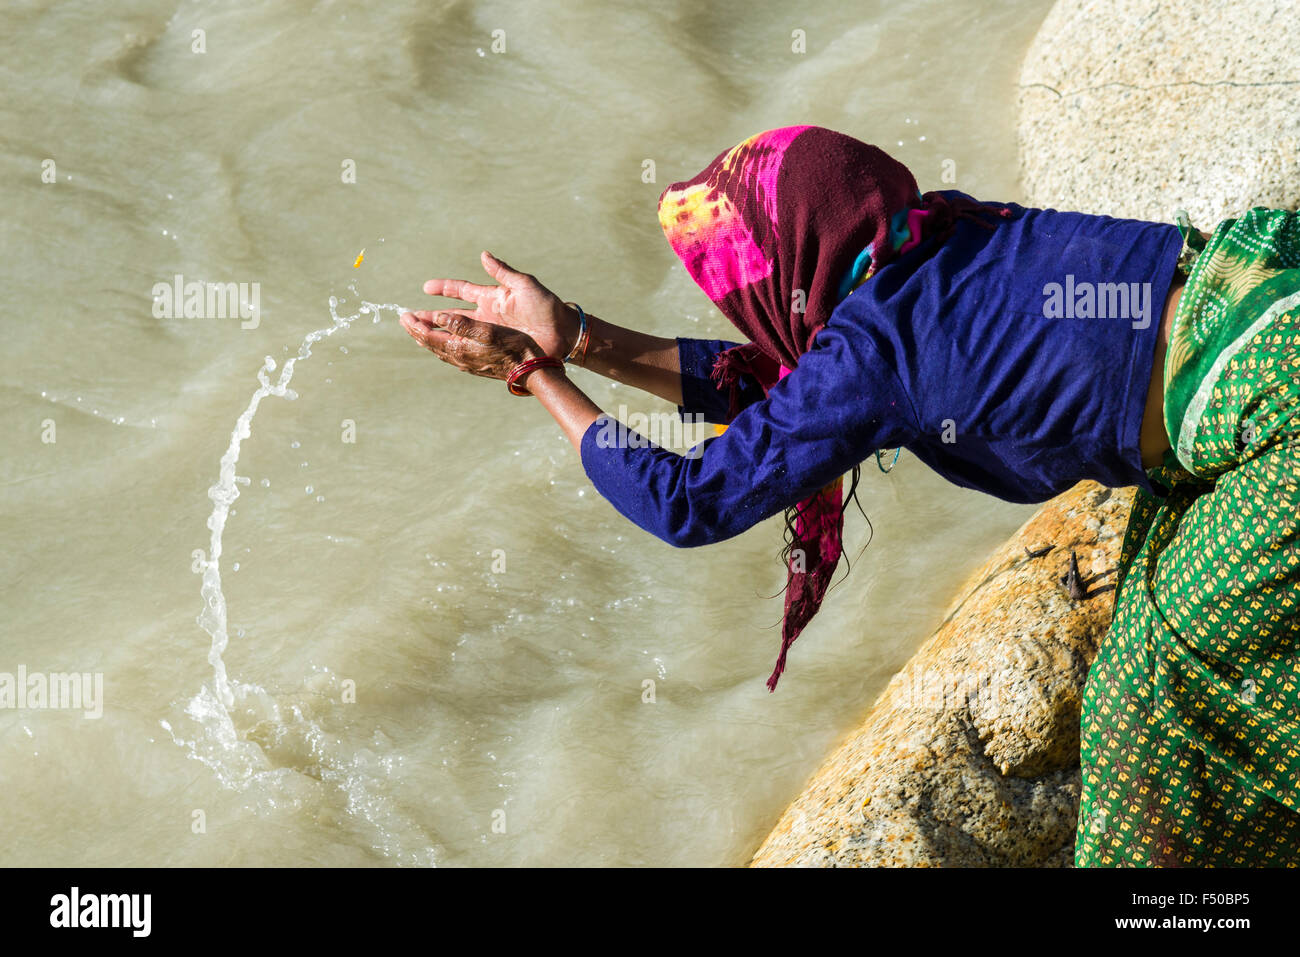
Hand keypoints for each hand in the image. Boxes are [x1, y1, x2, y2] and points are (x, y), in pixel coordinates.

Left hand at [400, 310, 543, 381]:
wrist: (530, 370)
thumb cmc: (513, 347)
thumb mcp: (489, 331)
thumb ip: (463, 324)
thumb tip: (440, 317)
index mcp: (460, 348)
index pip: (428, 336)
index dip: (415, 325)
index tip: (404, 314)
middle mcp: (460, 358)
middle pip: (430, 344)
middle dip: (417, 331)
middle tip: (405, 319)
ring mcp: (467, 363)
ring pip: (439, 350)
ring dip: (427, 338)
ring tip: (419, 329)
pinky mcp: (475, 365)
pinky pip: (450, 354)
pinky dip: (441, 344)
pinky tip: (443, 342)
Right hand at [421, 251, 579, 359]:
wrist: (563, 334)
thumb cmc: (547, 307)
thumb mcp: (525, 285)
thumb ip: (503, 272)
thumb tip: (483, 255)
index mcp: (492, 297)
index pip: (462, 290)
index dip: (444, 288)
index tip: (425, 287)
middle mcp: (487, 316)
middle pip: (451, 316)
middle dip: (429, 316)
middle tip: (409, 317)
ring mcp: (489, 333)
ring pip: (455, 334)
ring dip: (436, 334)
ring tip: (416, 334)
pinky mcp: (494, 349)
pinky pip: (467, 350)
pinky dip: (451, 351)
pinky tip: (438, 352)